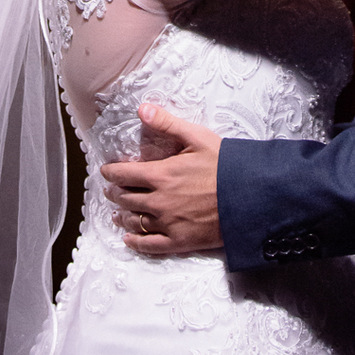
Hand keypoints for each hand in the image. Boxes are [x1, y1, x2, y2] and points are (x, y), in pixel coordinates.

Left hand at [100, 103, 223, 256]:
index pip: (124, 174)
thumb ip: (167, 123)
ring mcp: (168, 224)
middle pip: (126, 198)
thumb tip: (142, 109)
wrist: (249, 197)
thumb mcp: (197, 137)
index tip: (105, 171)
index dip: (111, 172)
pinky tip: (129, 240)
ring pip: (134, 222)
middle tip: (109, 191)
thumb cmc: (225, 165)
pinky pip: (149, 245)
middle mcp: (159, 201)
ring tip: (116, 213)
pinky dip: (135, 243)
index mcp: (161, 174)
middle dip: (115, 193)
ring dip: (122, 216)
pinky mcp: (179, 241)